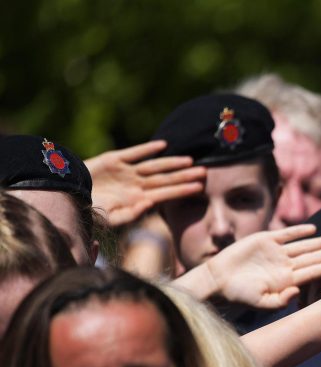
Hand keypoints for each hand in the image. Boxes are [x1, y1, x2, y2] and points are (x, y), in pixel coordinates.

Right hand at [86, 140, 205, 226]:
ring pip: (154, 166)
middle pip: (165, 179)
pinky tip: (163, 145)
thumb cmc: (89, 212)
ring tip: (190, 160)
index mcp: (138, 199)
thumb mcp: (110, 219)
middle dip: (185, 176)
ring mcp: (126, 172)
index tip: (200, 188)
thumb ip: (131, 214)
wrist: (67, 196)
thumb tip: (150, 203)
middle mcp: (136, 185)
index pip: (166, 194)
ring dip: (172, 163)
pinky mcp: (113, 160)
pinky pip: (134, 153)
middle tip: (206, 172)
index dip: (182, 190)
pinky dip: (147, 149)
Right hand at [206, 224, 320, 307]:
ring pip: (304, 246)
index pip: (313, 272)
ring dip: (320, 242)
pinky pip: (286, 235)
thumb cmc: (239, 295)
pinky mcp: (265, 240)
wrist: (219, 279)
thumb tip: (297, 292)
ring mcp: (277, 253)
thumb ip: (281, 300)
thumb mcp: (261, 302)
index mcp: (287, 281)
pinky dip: (299, 231)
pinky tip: (313, 229)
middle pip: (313, 258)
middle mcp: (285, 266)